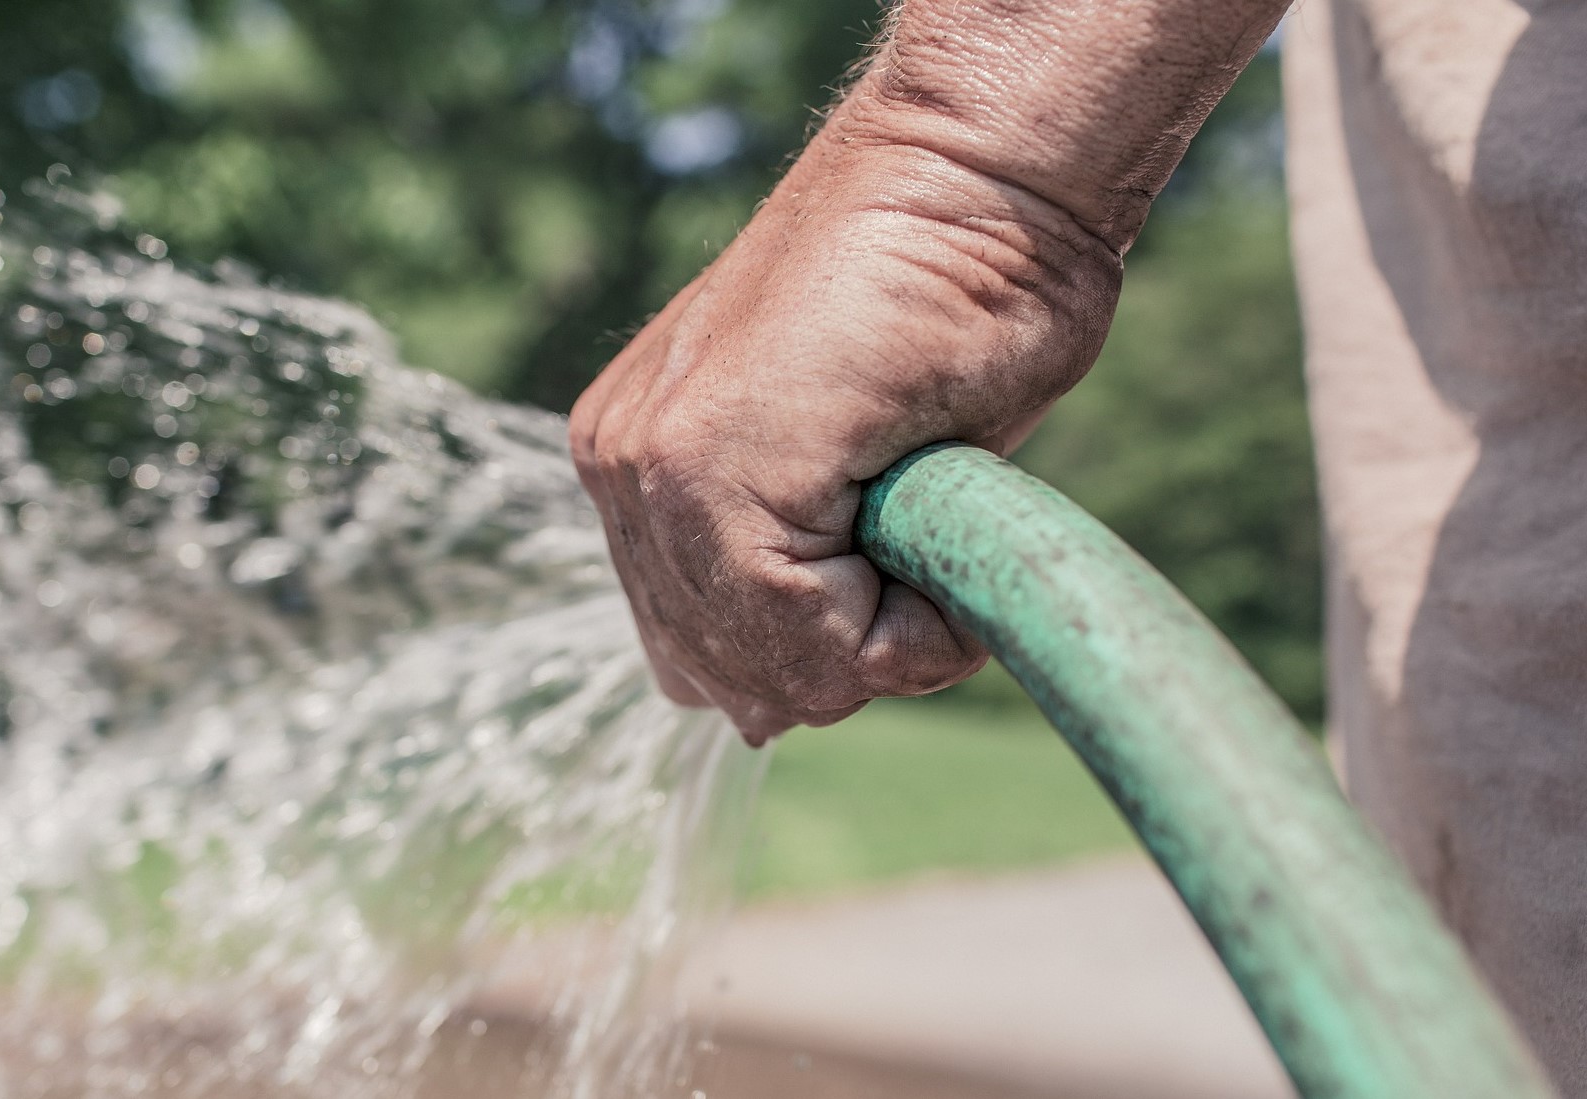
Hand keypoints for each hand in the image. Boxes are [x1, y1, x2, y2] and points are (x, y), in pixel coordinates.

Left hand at [569, 88, 1124, 743]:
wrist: (980, 174)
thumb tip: (755, 718)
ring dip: (881, 640)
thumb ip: (792, 574)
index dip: (831, 651)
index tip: (908, 561)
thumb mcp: (857, 473)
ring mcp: (649, 465)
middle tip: (923, 549)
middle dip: (846, 656)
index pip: (707, 655)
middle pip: (729, 678)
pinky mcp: (703, 463)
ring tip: (931, 529)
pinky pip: (807, 640)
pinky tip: (937, 532)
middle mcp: (623, 470)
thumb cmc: (951, 302)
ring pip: (769, 671)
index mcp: (641, 468)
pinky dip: (906, 630)